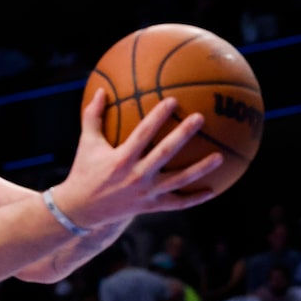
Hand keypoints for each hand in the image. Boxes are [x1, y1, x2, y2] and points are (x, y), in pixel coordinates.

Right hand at [54, 93, 222, 232]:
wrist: (81, 211)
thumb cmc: (84, 171)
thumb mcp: (87, 143)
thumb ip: (93, 116)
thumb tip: (102, 89)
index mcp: (121, 159)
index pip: (143, 134)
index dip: (158, 117)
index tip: (173, 100)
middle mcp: (135, 176)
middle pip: (165, 153)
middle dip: (183, 135)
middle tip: (200, 118)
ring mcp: (145, 194)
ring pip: (178, 181)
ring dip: (200, 170)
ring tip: (220, 157)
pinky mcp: (151, 207)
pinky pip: (177, 203)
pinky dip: (195, 198)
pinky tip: (213, 190)